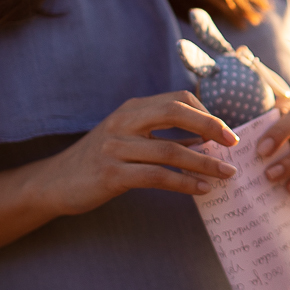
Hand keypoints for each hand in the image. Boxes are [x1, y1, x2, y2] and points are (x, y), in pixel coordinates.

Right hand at [33, 91, 239, 216]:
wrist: (55, 183)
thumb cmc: (101, 161)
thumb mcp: (133, 140)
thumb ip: (168, 137)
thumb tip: (208, 140)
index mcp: (133, 109)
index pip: (178, 99)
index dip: (207, 114)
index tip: (227, 134)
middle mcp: (124, 122)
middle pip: (176, 112)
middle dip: (211, 126)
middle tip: (234, 145)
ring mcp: (115, 147)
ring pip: (170, 150)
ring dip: (204, 163)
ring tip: (227, 174)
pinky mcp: (110, 174)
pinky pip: (156, 176)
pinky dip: (184, 182)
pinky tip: (202, 189)